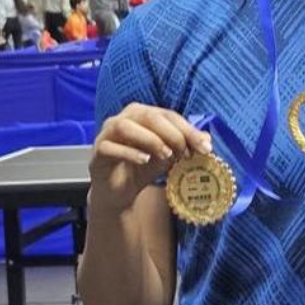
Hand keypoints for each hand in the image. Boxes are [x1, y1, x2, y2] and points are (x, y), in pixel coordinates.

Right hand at [89, 103, 211, 212]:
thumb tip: (207, 139)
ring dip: (150, 139)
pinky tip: (145, 161)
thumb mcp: (169, 156)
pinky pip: (110, 147)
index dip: (188, 130)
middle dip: (172, 133)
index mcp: (143, 113)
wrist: (119, 192)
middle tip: (185, 151)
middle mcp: (124, 118)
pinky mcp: (97, 151)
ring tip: (166, 155)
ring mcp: (107, 133)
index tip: (204, 147)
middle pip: (148, 116)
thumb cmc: (143, 168)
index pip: (168, 115)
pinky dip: (129, 152)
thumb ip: (186, 145)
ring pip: (126, 127)